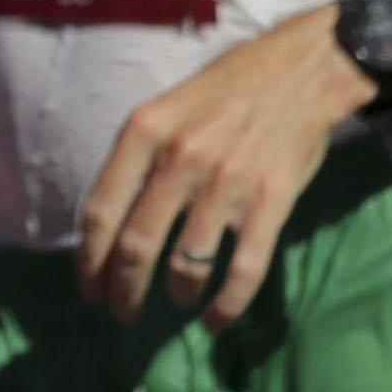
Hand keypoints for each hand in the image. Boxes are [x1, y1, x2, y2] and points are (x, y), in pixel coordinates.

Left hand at [73, 11, 364, 326]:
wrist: (303, 70)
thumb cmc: (226, 89)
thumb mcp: (165, 108)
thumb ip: (138, 159)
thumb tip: (110, 221)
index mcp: (143, 133)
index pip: (101, 211)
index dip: (89, 261)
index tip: (89, 289)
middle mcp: (180, 159)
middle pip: (136, 244)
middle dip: (123, 288)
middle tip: (122, 311)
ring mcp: (227, 182)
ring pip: (187, 262)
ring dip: (175, 293)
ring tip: (174, 302)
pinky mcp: (271, 200)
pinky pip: (243, 268)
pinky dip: (226, 304)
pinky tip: (215, 321)